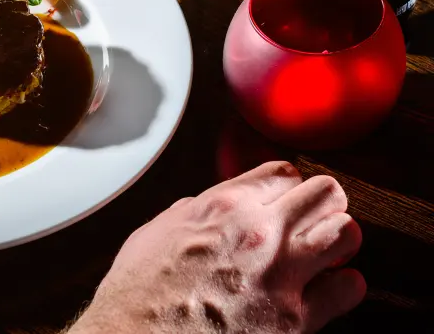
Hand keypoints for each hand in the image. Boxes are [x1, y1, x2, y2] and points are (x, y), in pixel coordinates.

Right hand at [73, 162, 365, 333]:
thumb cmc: (143, 289)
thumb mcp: (164, 227)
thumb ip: (202, 209)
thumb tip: (222, 205)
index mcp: (226, 204)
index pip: (285, 172)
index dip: (290, 185)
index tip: (288, 198)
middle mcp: (260, 232)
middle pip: (325, 193)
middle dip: (324, 203)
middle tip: (316, 218)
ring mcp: (282, 275)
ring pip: (346, 232)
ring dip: (340, 237)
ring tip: (328, 248)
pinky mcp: (296, 321)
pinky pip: (348, 288)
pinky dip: (346, 285)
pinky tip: (332, 287)